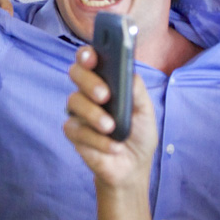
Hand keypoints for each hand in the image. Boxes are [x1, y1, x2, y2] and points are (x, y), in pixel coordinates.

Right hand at [64, 46, 155, 189]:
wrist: (133, 166)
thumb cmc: (138, 133)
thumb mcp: (145, 111)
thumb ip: (137, 90)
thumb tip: (129, 73)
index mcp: (105, 79)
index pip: (90, 58)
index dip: (87, 53)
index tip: (92, 56)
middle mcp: (88, 91)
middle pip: (76, 73)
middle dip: (89, 81)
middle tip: (104, 95)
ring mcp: (79, 111)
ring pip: (74, 101)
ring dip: (94, 115)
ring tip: (111, 127)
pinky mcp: (74, 132)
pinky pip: (76, 129)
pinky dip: (96, 139)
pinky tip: (112, 146)